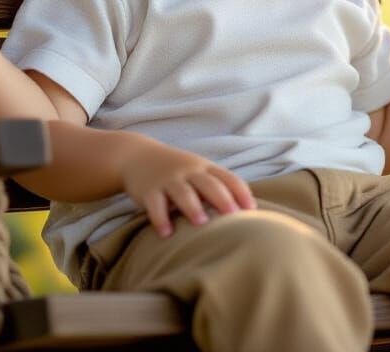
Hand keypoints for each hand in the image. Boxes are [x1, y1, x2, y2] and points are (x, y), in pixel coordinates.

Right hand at [119, 139, 257, 238]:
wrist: (137, 156)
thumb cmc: (177, 170)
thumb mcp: (197, 172)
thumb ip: (218, 187)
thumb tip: (247, 213)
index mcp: (204, 168)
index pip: (228, 178)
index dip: (241, 192)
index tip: (252, 210)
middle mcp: (189, 171)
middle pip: (208, 184)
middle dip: (221, 198)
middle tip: (233, 215)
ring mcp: (168, 179)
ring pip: (183, 192)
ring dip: (192, 207)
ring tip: (201, 223)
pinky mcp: (149, 190)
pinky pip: (155, 204)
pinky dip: (160, 218)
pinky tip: (166, 233)